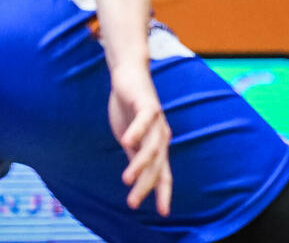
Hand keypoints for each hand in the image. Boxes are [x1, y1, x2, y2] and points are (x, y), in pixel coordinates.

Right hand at [108, 63, 171, 216]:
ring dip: (140, 164)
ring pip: (151, 146)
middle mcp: (161, 134)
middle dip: (146, 186)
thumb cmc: (129, 108)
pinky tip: (125, 142)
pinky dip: (136, 132)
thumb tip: (136, 180)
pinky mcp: (147, 103)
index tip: (163, 213)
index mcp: (158, 144)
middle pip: (157, 165)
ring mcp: (156, 119)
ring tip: (127, 179)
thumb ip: (135, 155)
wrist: (128, 75)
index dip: (163, 192)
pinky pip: (144, 120)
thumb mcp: (130, 138)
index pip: (163, 173)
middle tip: (133, 204)